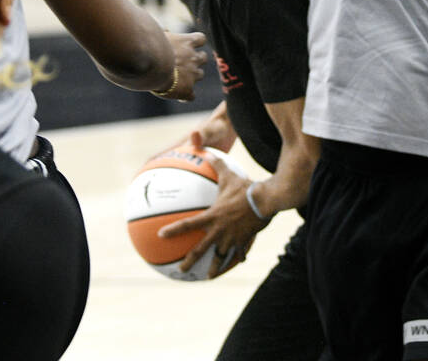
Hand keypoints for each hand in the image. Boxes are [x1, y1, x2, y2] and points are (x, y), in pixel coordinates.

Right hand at [154, 31, 207, 101]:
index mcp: (187, 42)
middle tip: (183, 62)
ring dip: (192, 76)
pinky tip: (177, 95)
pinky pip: (190, 96)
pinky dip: (185, 95)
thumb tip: (166, 31)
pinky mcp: (187, 90)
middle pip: (203, 57)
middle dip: (196, 59)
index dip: (196, 42)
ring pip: (200, 75)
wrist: (148, 66)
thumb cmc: (148, 47)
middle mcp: (193, 57)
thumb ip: (164, 35)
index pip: (201, 38)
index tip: (188, 45)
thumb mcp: (156, 35)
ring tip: (178, 78)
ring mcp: (192, 74)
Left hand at [158, 140, 269, 278]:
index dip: (173, 230)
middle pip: (201, 249)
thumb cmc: (245, 187)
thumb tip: (207, 152)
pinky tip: (239, 262)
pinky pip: (241, 252)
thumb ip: (217, 165)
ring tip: (209, 276)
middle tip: (181, 270)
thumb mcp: (229, 175)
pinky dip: (239, 257)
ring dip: (215, 267)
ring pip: (221, 257)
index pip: (188, 224)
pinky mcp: (245, 240)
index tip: (161, 236)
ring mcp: (232, 238)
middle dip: (189, 260)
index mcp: (212, 216)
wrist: (266, 201)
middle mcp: (219, 230)